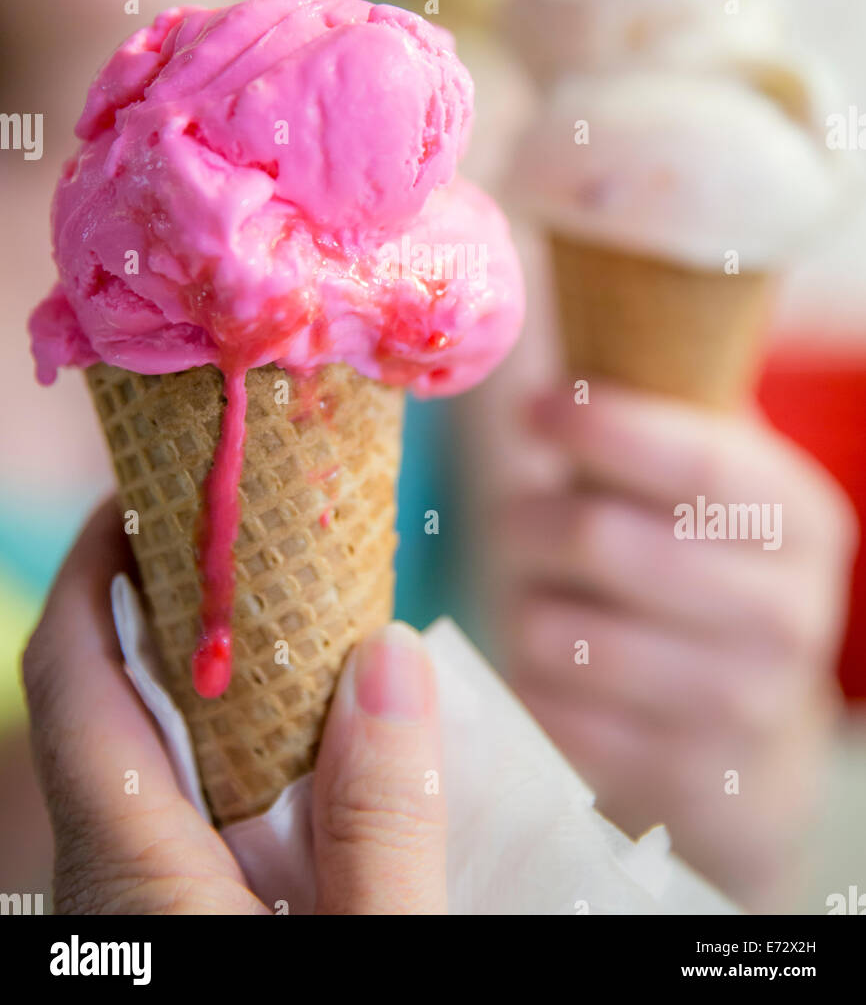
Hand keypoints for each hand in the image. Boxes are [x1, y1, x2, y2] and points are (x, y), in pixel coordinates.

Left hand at [23, 502, 446, 914]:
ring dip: (209, 676)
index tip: (159, 484)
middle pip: (107, 699)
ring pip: (146, 755)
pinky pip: (180, 809)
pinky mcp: (170, 923)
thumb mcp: (372, 945)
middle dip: (169, 600)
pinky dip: (236, 744)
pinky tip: (314, 743)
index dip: (99, 559)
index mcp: (129, 869)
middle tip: (260, 532)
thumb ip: (379, 822)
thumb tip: (389, 652)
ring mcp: (132, 906)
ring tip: (301, 616)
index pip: (72, 672)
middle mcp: (105, 879)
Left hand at [495, 383, 855, 910]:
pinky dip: (530, 677)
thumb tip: (571, 294)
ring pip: (565, 630)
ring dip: (526, 600)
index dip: (602, 426)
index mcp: (800, 519)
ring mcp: (740, 706)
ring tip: (540, 589)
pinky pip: (552, 710)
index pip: (698, 458)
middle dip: (533, 518)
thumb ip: (659, 413)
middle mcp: (789, 614)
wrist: (749, 739)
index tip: (535, 408)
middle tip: (514, 513)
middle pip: (606, 541)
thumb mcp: (712, 491)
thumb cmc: (705, 575)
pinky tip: (552, 659)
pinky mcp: (679, 776)